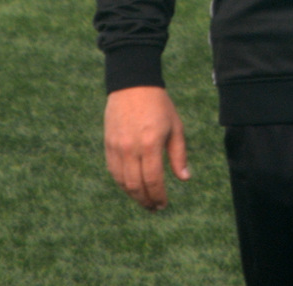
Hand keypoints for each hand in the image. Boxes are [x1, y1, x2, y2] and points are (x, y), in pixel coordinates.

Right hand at [104, 86, 190, 210]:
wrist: (133, 85)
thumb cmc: (159, 105)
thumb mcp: (175, 127)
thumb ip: (179, 155)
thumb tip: (185, 179)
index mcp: (151, 143)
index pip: (153, 180)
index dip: (158, 196)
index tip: (163, 204)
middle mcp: (131, 148)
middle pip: (136, 185)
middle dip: (146, 201)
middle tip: (155, 208)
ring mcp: (117, 147)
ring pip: (122, 182)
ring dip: (133, 195)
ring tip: (144, 201)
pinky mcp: (108, 144)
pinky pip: (113, 171)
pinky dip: (122, 183)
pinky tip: (131, 187)